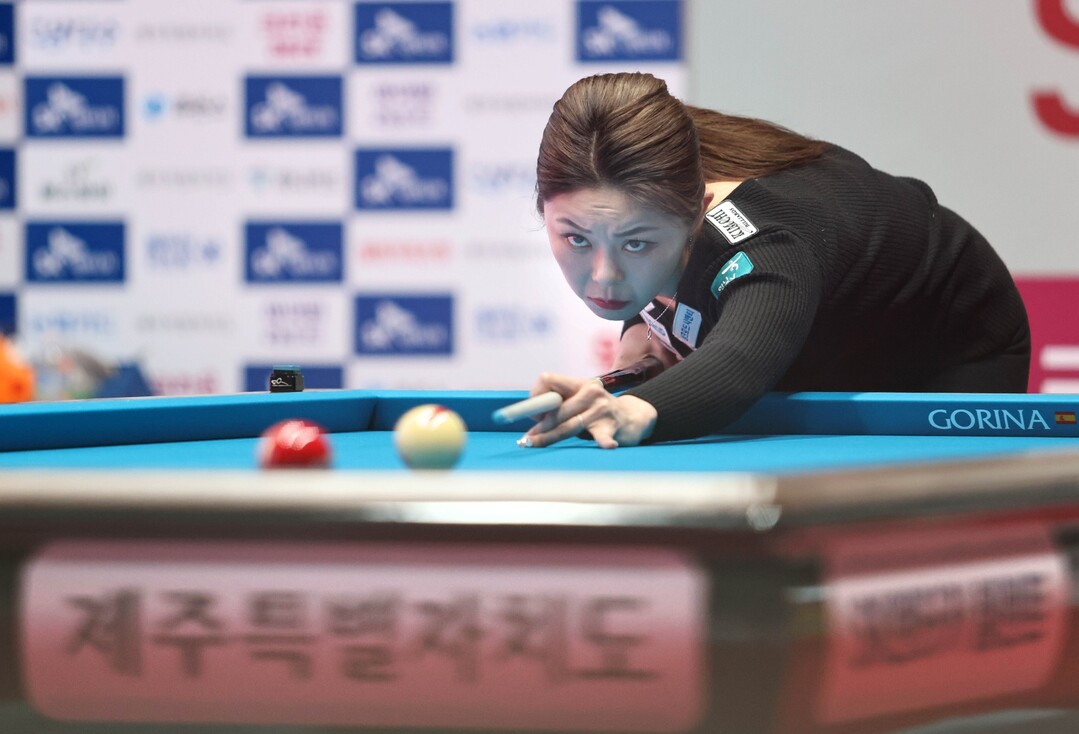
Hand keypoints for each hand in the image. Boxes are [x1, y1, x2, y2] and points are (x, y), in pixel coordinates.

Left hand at [518, 372, 657, 448]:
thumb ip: (560, 405)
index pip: (548, 380)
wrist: (634, 416)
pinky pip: (604, 435)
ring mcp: (602, 410)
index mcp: (578, 384)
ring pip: (570, 425)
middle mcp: (590, 393)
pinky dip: (605, 441)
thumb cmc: (598, 411)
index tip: (534, 414)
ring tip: (534, 443)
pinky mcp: (612, 426)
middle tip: (527, 438)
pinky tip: (608, 445)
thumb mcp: (579, 400)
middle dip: (540, 425)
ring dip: (550, 436)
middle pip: (557, 410)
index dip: (536, 396)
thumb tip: (535, 417)